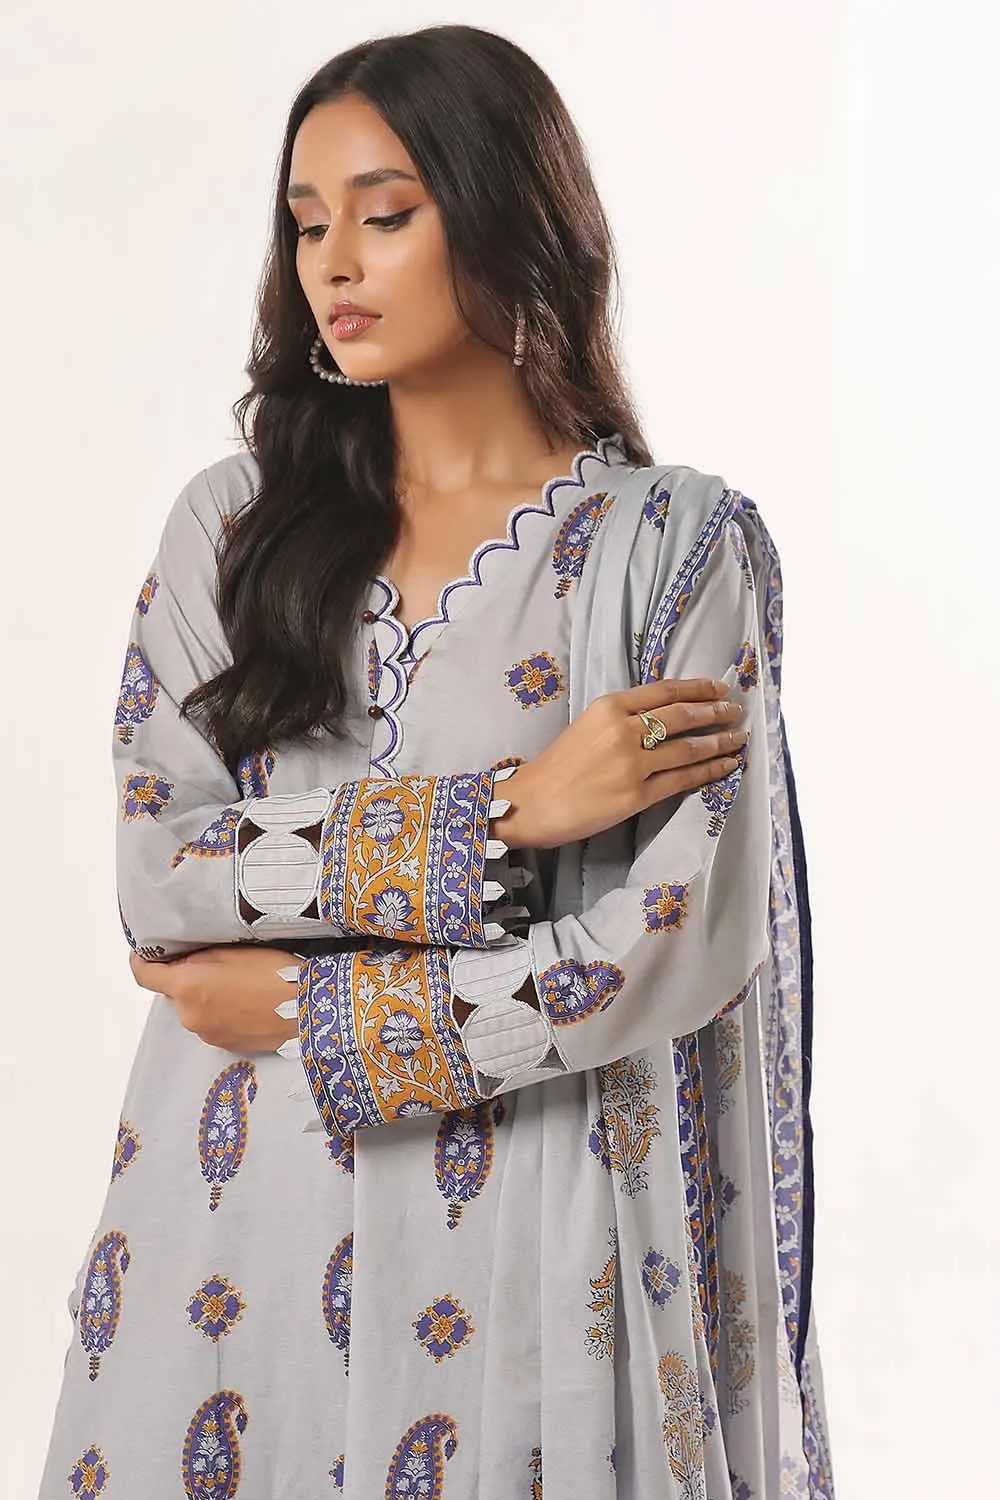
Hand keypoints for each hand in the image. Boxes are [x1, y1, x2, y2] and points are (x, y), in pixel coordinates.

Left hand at [129, 945, 300, 1053]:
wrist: (305, 1009)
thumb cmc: (273, 973)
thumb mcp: (232, 951)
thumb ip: (197, 956)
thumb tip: (181, 961)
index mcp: (186, 987)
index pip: (145, 976)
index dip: (142, 961)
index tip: (147, 952)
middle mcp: (189, 1016)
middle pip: (174, 993)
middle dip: (187, 979)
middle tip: (216, 965)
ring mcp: (205, 1034)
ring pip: (194, 1009)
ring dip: (205, 998)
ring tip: (238, 986)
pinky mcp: (223, 1045)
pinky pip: (211, 1024)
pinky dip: (220, 1013)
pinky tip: (246, 1004)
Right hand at [495, 678, 746, 849]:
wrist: (531, 803)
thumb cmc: (557, 766)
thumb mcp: (586, 725)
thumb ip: (621, 718)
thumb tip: (663, 716)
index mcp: (608, 707)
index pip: (663, 691)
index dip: (697, 688)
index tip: (720, 688)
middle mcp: (622, 731)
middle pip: (681, 716)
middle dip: (715, 712)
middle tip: (737, 711)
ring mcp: (631, 764)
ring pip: (687, 748)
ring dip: (719, 743)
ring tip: (739, 739)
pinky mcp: (636, 796)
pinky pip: (681, 780)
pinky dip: (708, 771)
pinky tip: (725, 765)